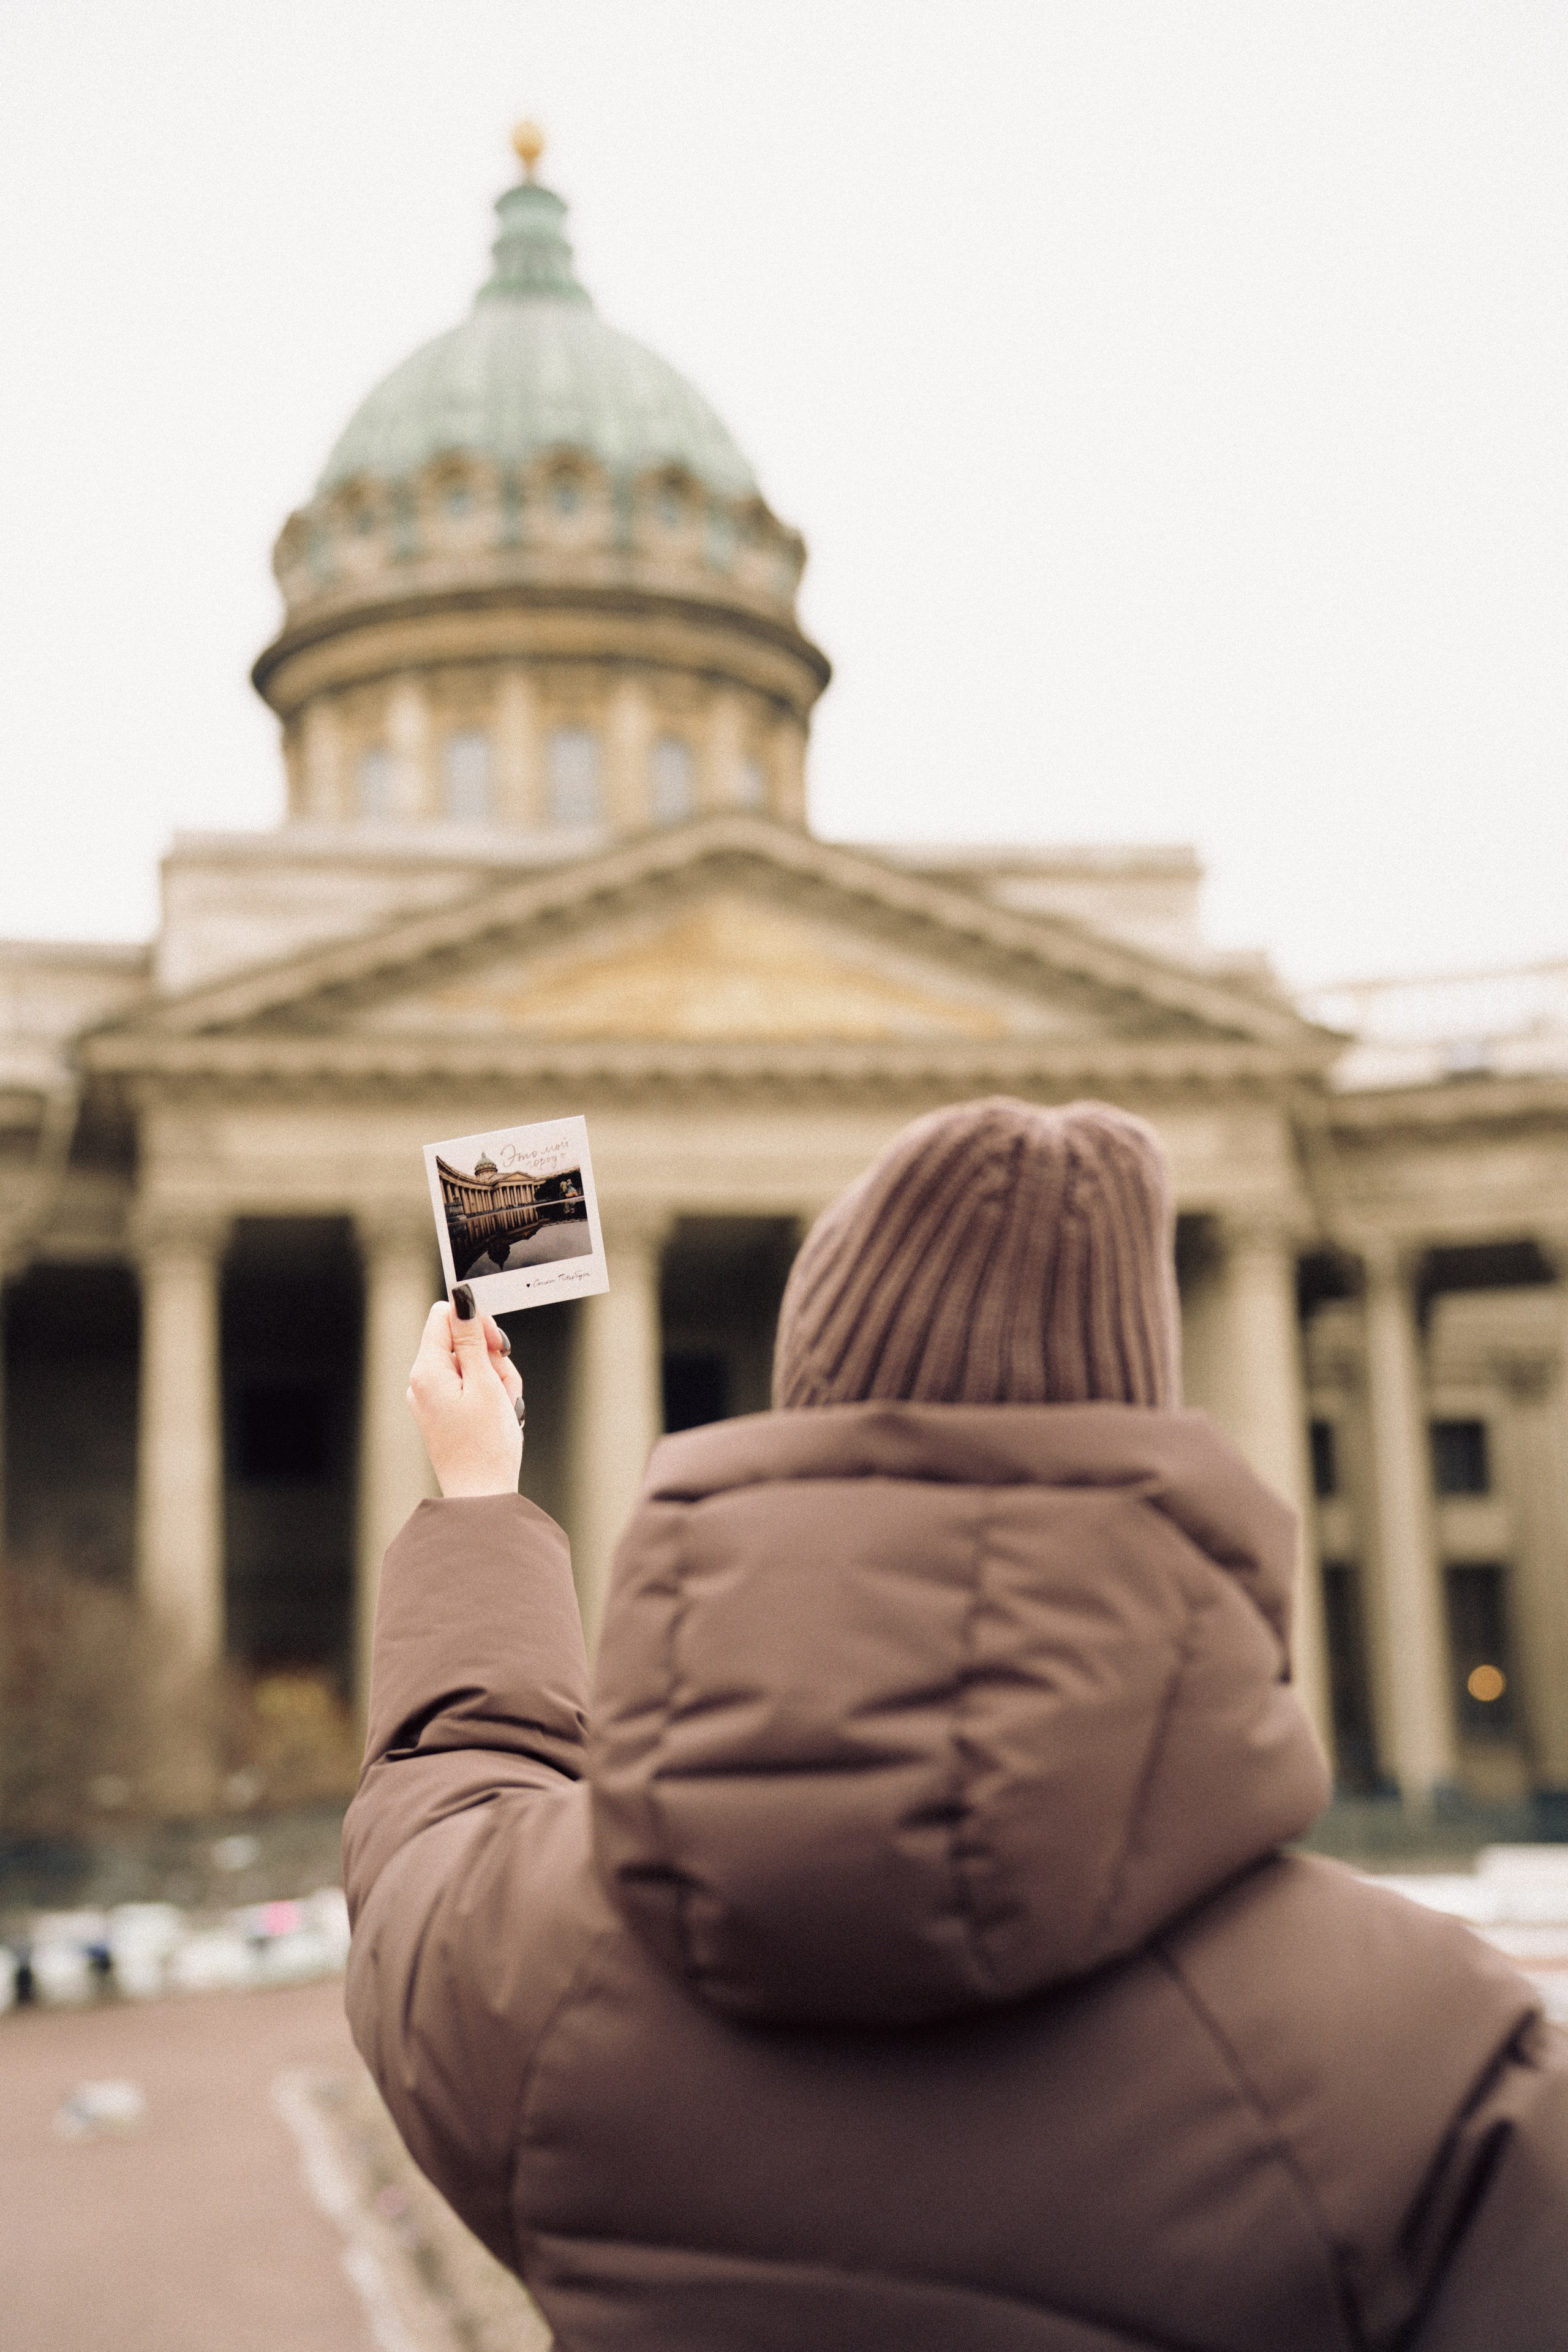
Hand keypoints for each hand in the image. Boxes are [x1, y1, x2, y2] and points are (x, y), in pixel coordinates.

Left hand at [406, 1285, 523, 1497]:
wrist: (481, 1498)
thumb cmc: (486, 1446)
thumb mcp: (485, 1383)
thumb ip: (472, 1337)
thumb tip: (460, 1297)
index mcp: (426, 1371)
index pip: (443, 1316)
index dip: (474, 1321)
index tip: (496, 1344)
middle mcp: (421, 1381)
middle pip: (461, 1341)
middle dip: (490, 1356)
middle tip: (503, 1385)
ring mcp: (431, 1398)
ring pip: (471, 1365)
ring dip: (495, 1379)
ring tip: (504, 1407)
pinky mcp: (443, 1413)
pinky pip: (469, 1387)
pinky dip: (489, 1395)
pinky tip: (499, 1416)